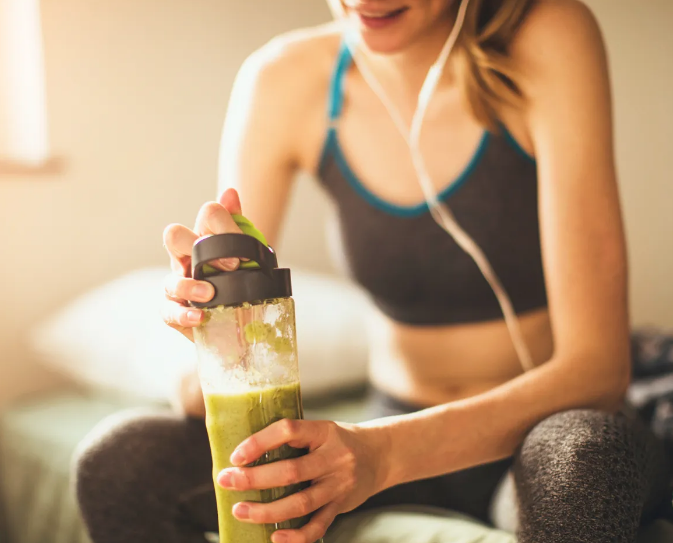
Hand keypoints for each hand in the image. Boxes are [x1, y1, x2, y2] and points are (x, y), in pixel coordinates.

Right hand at [162, 188, 243, 340]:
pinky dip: (183, 314)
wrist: (238, 316)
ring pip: (170, 279)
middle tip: (229, 266)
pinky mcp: (173, 310)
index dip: (224, 227)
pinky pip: (168, 310)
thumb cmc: (237, 279)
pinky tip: (199, 317)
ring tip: (210, 295)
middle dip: (194, 245)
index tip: (242, 253)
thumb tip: (230, 192)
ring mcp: (176, 283)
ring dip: (189, 286)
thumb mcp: (245, 254)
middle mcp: (186, 256)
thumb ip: (238, 225)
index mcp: (206, 237)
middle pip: (174, 235)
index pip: (207, 215)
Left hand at [217, 419, 390, 542]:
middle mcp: (334, 457)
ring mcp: (339, 484)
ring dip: (267, 510)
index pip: (289, 431)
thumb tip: (246, 454)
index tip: (236, 454)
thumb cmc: (338, 441)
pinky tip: (274, 536)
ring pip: (301, 503)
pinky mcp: (341, 506)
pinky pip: (318, 526)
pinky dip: (295, 536)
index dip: (260, 442)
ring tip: (240, 510)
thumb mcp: (320, 430)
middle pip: (291, 472)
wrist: (381, 454)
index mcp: (324, 431)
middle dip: (254, 479)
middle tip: (226, 480)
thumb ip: (293, 440)